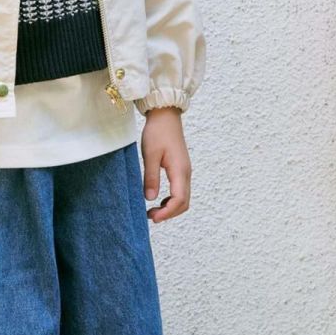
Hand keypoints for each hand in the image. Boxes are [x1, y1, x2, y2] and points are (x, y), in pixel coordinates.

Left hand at [140, 107, 190, 222]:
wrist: (166, 116)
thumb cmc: (157, 132)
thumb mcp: (150, 155)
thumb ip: (150, 177)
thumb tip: (150, 198)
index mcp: (180, 170)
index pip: (179, 200)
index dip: (167, 212)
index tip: (153, 218)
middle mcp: (186, 173)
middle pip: (184, 203)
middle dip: (169, 213)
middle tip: (150, 216)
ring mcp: (185, 171)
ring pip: (184, 198)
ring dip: (171, 208)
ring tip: (152, 210)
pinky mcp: (181, 169)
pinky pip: (181, 190)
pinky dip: (172, 200)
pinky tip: (159, 200)